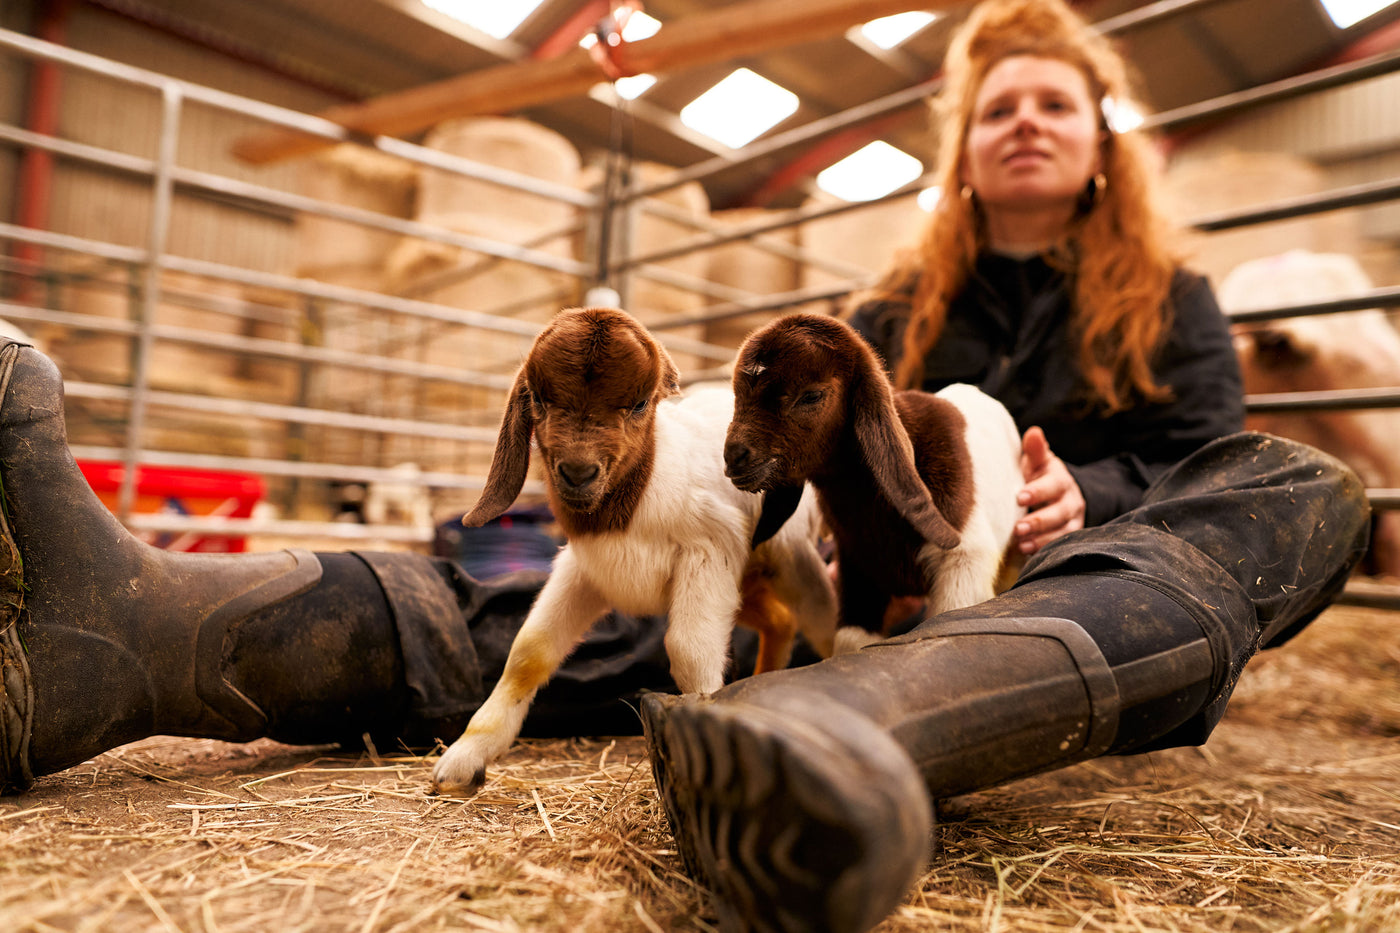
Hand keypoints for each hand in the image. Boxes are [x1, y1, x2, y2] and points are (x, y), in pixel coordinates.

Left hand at [1015, 426, 1084, 554]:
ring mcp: (1072, 521)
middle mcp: (1070, 501)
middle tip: (1018, 528)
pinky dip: (1044, 550)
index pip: (1053, 485)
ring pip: (1062, 532)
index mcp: (1060, 479)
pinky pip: (1061, 546)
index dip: (1038, 491)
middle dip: (1039, 521)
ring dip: (1042, 540)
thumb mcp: (1038, 461)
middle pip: (1059, 512)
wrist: (1057, 492)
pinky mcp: (1068, 536)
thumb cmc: (1040, 475)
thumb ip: (1035, 450)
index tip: (1019, 497)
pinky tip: (1027, 552)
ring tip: (1022, 544)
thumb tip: (1033, 432)